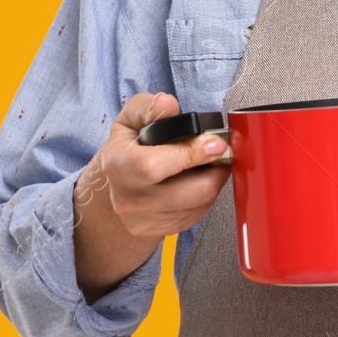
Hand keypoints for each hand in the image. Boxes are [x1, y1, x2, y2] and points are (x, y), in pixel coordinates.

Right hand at [79, 91, 231, 240]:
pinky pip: (198, 214)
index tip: (215, 143)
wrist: (117, 185)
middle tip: (219, 150)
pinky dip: (205, 195)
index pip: (154, 166)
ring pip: (200, 202)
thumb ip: (149, 107)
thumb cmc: (128, 148)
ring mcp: (144, 220)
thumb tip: (167, 105)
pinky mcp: (161, 231)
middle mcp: (128, 199)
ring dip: (213, 180)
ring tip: (207, 163)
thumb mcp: (131, 119)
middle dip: (215, 169)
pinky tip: (196, 180)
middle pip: (190, 192)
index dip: (191, 154)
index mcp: (118, 165)